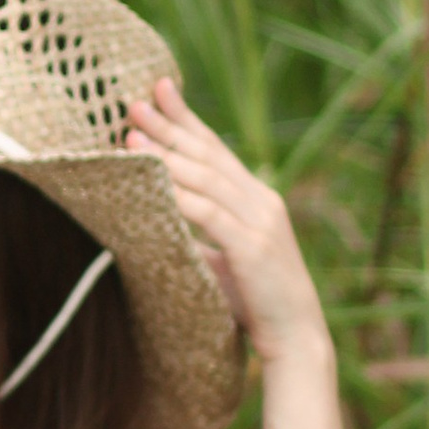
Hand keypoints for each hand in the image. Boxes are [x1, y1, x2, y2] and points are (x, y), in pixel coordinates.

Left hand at [128, 80, 331, 367]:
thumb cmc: (258, 305)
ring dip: (166, 154)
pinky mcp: (253, 248)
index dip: (188, 118)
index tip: (161, 88)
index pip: (217, 149)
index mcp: (258, 199)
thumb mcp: (228, 261)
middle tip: (134, 101)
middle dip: (170, 125)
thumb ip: (205, 236)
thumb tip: (166, 222)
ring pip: (206, 178)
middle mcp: (262, 201)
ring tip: (132, 134)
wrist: (297, 340)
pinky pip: (209, 214)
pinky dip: (178, 194)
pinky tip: (152, 180)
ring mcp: (261, 222)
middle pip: (209, 154)